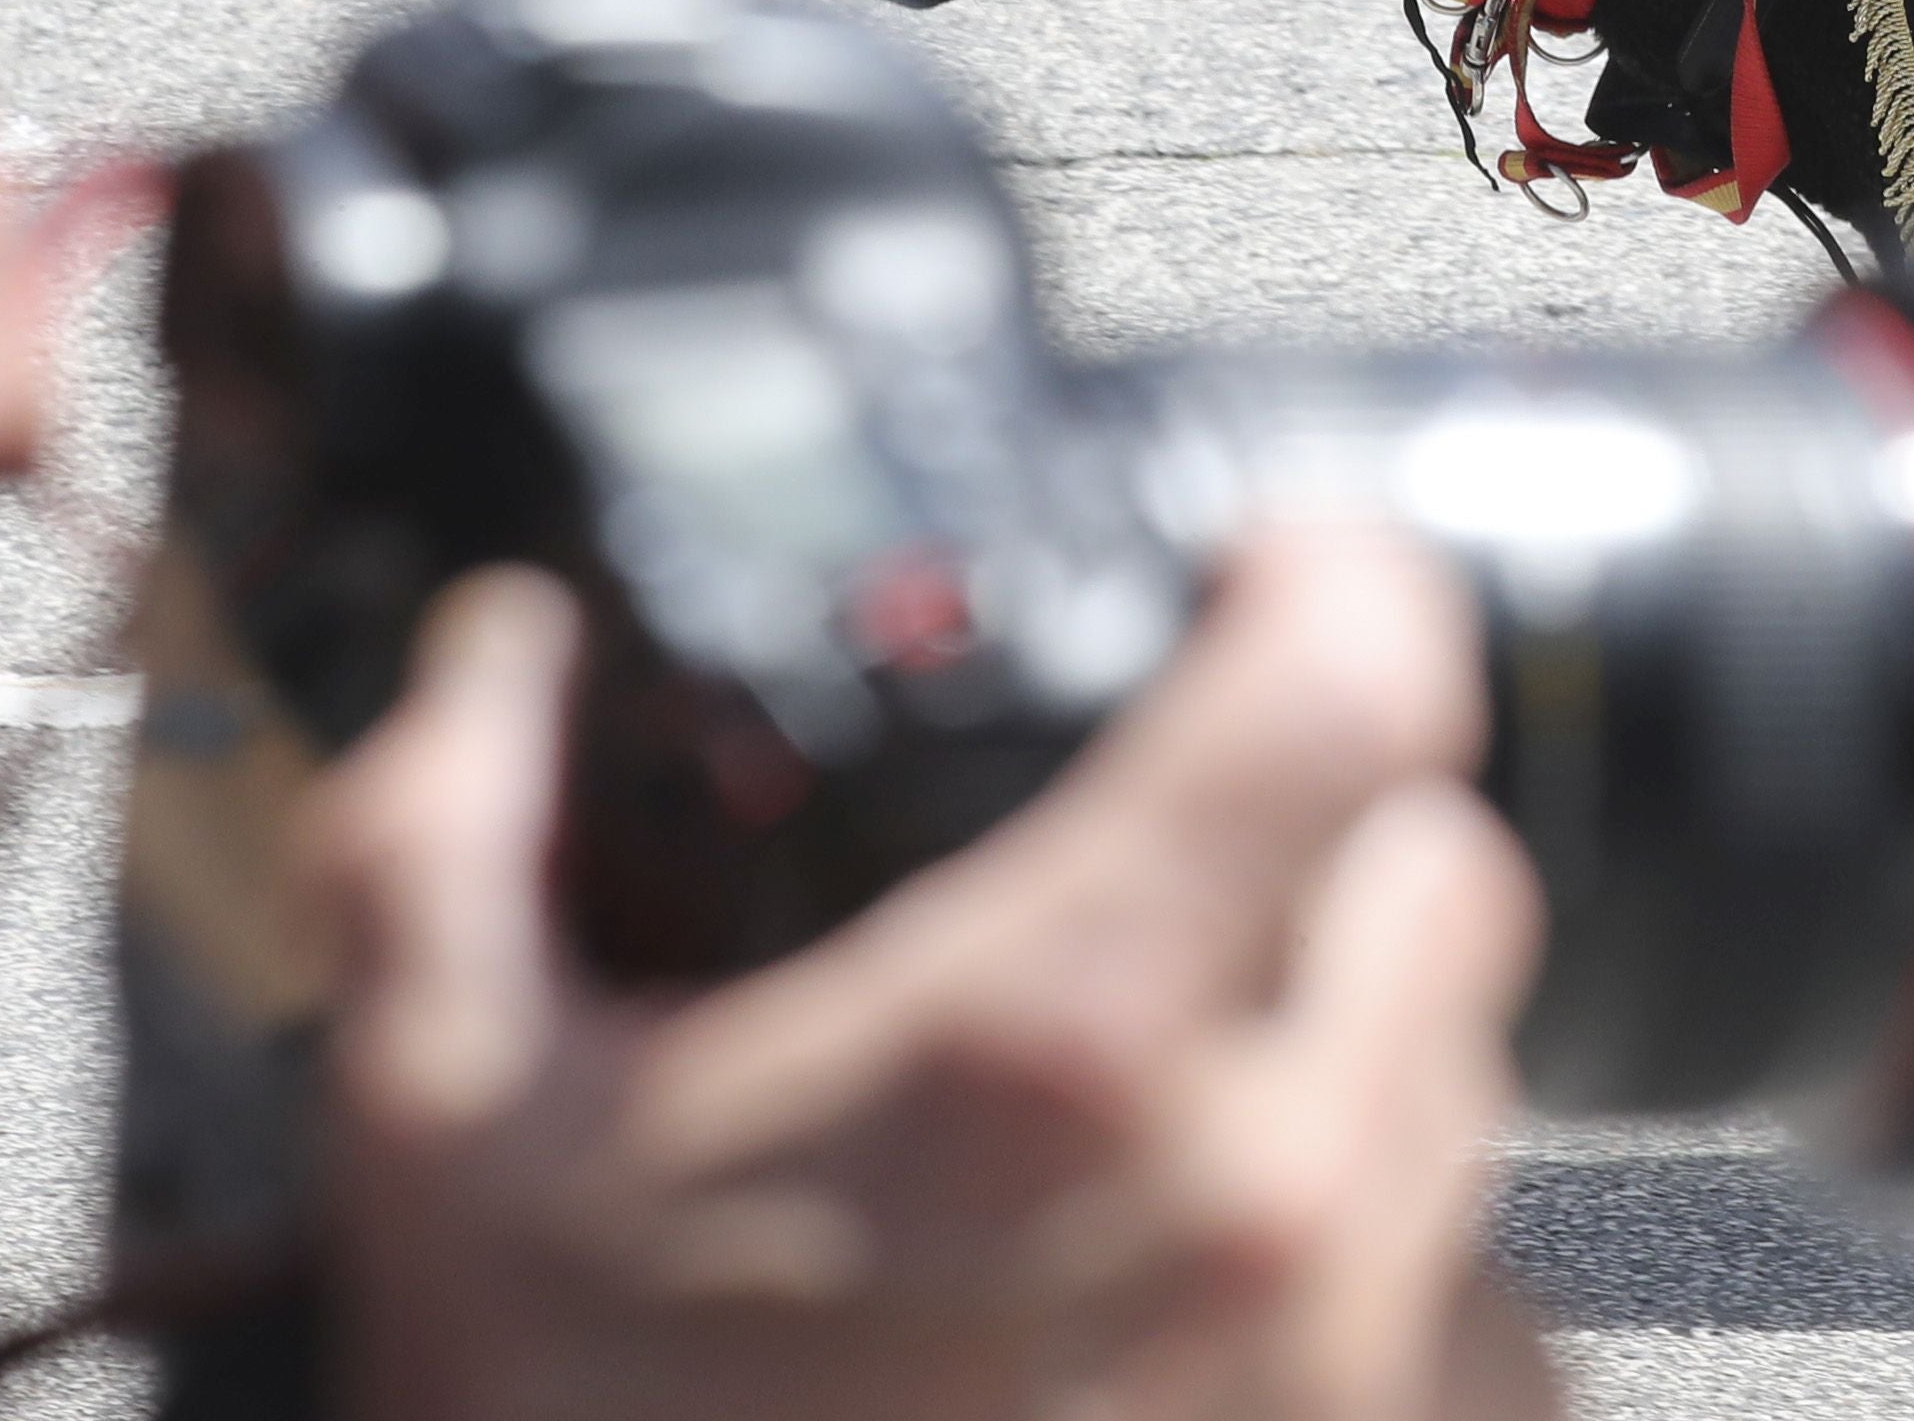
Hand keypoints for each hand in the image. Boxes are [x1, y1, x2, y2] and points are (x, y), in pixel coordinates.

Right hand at [312, 533, 1551, 1420]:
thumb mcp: (445, 1147)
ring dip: (1340, 1050)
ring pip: (1463, 1076)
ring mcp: (1353, 1343)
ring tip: (1136, 1123)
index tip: (1268, 570)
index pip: (1363, 687)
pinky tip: (1175, 1297)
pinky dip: (1359, 1255)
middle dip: (1322, 848)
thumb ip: (448, 853)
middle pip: (1437, 872)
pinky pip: (1467, 1285)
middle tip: (1164, 892)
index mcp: (1057, 1040)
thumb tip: (491, 667)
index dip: (1336, 581)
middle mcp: (1262, 1182)